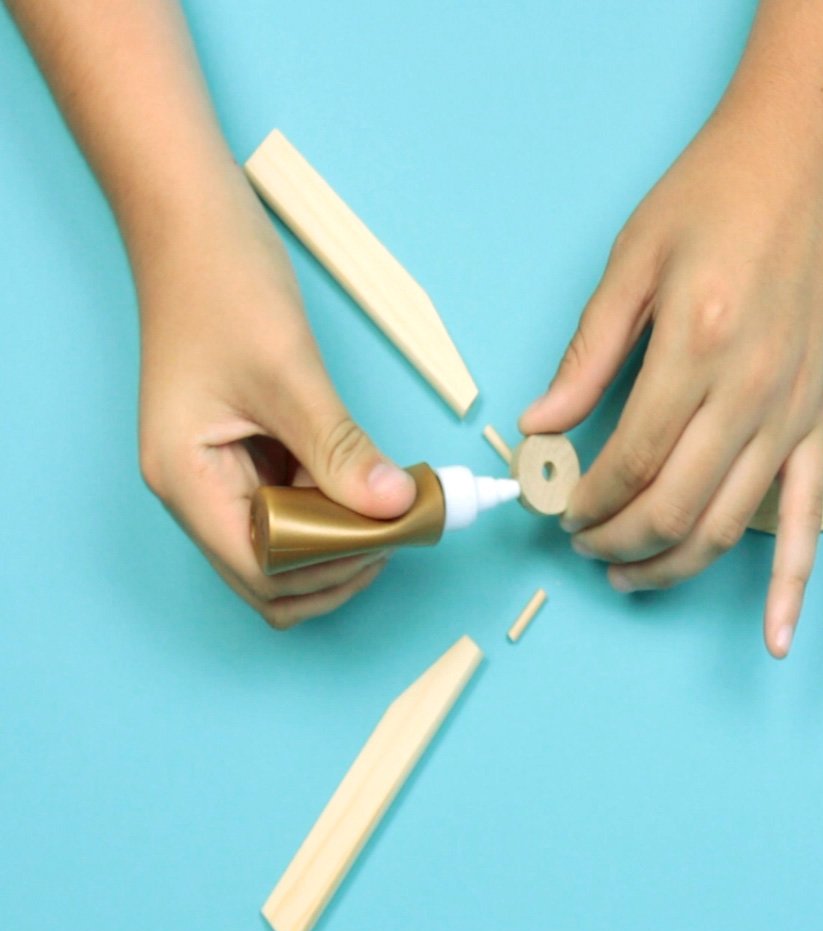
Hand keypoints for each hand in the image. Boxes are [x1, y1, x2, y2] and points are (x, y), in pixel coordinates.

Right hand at [136, 169, 415, 626]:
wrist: (194, 228)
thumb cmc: (223, 288)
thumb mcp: (288, 373)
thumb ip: (339, 447)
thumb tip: (394, 505)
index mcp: (187, 480)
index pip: (259, 571)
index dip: (327, 571)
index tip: (386, 540)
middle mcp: (195, 489)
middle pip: (269, 571)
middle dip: (335, 562)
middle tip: (396, 529)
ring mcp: (217, 473)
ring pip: (282, 543)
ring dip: (336, 537)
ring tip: (390, 508)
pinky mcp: (242, 453)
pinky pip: (290, 503)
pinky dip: (329, 504)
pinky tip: (367, 483)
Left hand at [520, 104, 822, 657]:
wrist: (807, 159)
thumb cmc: (714, 198)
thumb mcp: (631, 261)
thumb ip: (587, 354)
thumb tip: (539, 427)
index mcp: (693, 350)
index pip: (626, 461)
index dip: (583, 500)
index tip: (556, 509)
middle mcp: (749, 393)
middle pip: (671, 508)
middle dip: (613, 542)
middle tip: (579, 544)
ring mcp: (793, 414)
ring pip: (726, 528)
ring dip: (671, 567)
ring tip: (628, 576)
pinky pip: (809, 521)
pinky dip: (793, 586)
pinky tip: (776, 638)